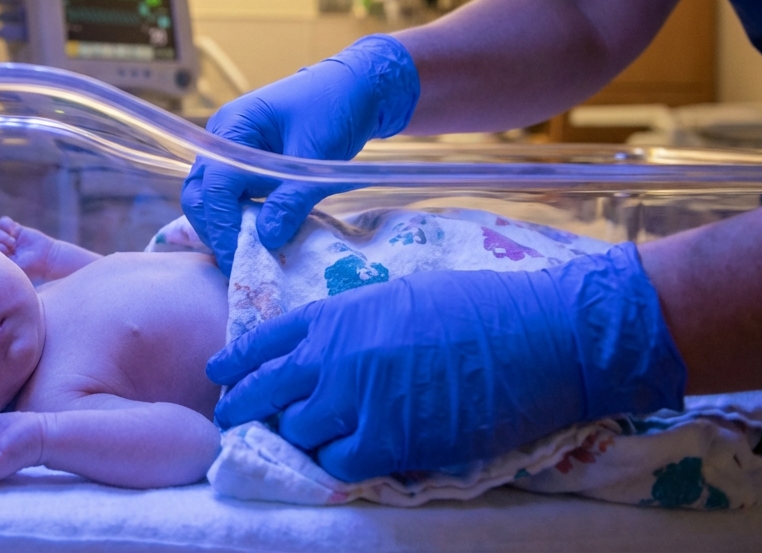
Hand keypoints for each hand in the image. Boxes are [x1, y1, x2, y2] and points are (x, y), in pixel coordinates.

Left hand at [0, 217, 57, 280]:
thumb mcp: (12, 267)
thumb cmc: (30, 268)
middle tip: (11, 249)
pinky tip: (16, 231)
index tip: (7, 255)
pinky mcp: (14, 230)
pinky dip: (7, 224)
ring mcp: (6, 239)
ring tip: (14, 242)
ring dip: (3, 236)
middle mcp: (0, 250)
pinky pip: (3, 222)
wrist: (47, 259)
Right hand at [181, 35, 419, 274]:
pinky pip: (231, 196)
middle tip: (240, 262)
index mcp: (234, 126)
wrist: (358, 86)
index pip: (213, 184)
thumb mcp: (317, 156)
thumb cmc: (337, 107)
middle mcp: (223, 138)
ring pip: (211, 198)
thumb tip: (266, 239)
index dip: (222, 224)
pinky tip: (258, 236)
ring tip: (249, 253)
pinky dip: (239, 218)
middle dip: (215, 229)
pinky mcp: (247, 163)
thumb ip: (291, 198)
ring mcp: (232, 150)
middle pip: (200, 193)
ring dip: (225, 226)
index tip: (239, 256)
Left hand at [207, 244, 686, 482]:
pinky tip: (347, 458)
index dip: (237, 361)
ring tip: (304, 440)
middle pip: (264, 390)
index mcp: (338, 313)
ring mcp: (357, 399)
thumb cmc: (481, 307)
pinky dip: (337, 464)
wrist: (540, 335)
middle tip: (235, 421)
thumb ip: (354, 323)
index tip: (221, 374)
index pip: (264, 340)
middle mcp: (335, 354)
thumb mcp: (400, 296)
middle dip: (243, 408)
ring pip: (297, 431)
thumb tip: (333, 347)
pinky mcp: (389, 440)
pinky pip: (337, 464)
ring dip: (299, 438)